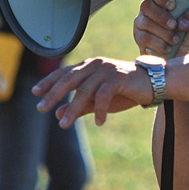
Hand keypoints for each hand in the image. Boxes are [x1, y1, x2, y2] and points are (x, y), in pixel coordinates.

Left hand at [33, 57, 149, 127]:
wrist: (153, 83)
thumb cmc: (125, 91)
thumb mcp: (98, 100)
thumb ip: (79, 106)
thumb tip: (57, 114)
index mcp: (89, 66)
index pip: (64, 73)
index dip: (49, 82)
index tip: (35, 92)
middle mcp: (95, 65)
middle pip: (70, 80)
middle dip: (54, 94)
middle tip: (41, 108)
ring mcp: (107, 70)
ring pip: (85, 90)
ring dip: (73, 108)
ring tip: (63, 125)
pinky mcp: (119, 78)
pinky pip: (104, 95)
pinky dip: (100, 110)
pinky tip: (99, 123)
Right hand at [133, 0, 188, 57]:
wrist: (185, 59)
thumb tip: (182, 21)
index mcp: (165, 1)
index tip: (173, 6)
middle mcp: (151, 10)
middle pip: (146, 4)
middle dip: (161, 16)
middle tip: (174, 26)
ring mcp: (143, 24)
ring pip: (144, 22)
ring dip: (163, 33)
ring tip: (175, 40)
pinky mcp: (139, 39)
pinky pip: (143, 38)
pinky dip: (159, 44)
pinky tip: (167, 47)